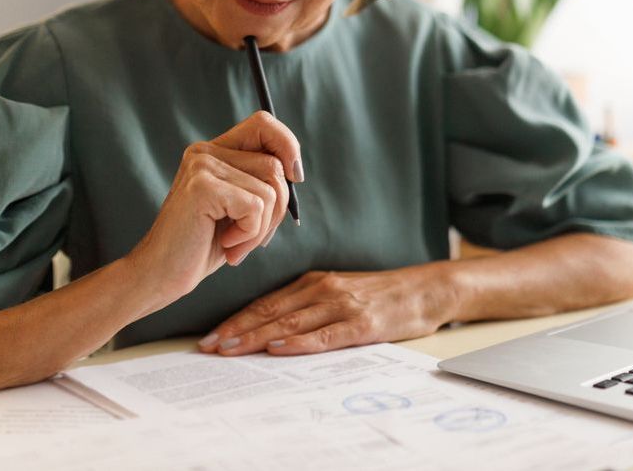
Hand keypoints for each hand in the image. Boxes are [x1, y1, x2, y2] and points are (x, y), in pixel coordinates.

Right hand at [126, 111, 300, 311]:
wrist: (159, 275)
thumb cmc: (202, 245)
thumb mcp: (239, 208)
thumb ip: (261, 182)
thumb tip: (295, 170)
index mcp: (214, 150)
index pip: (263, 124)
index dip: (288, 145)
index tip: (295, 179)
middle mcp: (205, 151)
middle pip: (275, 164)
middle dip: (277, 209)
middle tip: (250, 237)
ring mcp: (202, 166)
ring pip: (270, 188)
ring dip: (262, 227)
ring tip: (235, 244)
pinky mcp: (203, 187)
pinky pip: (256, 206)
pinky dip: (250, 234)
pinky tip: (226, 244)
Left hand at [197, 263, 455, 355]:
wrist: (425, 289)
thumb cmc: (380, 295)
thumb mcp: (339, 291)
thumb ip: (309, 304)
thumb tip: (271, 330)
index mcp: (314, 282)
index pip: (266, 302)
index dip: (236, 319)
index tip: (210, 336)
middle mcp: (322, 290)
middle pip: (270, 312)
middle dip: (235, 330)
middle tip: (207, 347)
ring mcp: (342, 305)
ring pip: (290, 323)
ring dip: (256, 337)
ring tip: (229, 349)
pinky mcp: (362, 324)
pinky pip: (325, 335)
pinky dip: (299, 343)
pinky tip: (279, 349)